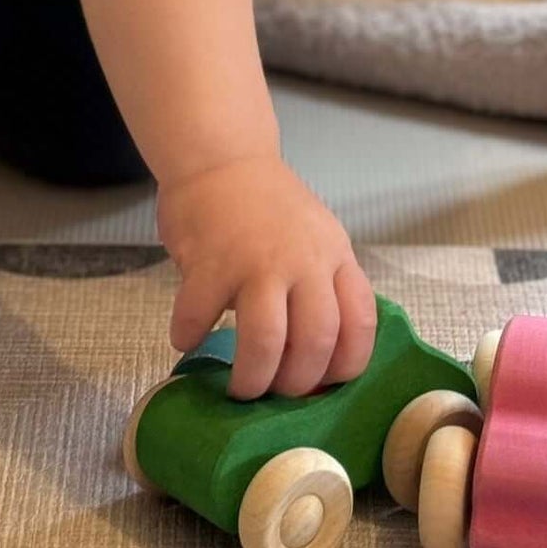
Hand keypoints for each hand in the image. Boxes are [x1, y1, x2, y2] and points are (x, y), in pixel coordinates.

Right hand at [155, 152, 376, 399]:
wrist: (220, 155)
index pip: (360, 323)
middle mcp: (303, 260)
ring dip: (252, 377)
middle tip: (275, 392)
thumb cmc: (266, 203)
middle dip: (295, 384)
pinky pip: (200, 316)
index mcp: (334, 255)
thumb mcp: (315, 236)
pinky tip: (186, 338)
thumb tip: (314, 358)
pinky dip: (189, 336)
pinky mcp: (210, 261)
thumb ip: (320, 284)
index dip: (345, 366)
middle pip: (315, 342)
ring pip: (266, 340)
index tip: (323, 384)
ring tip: (240, 388)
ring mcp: (256, 260)